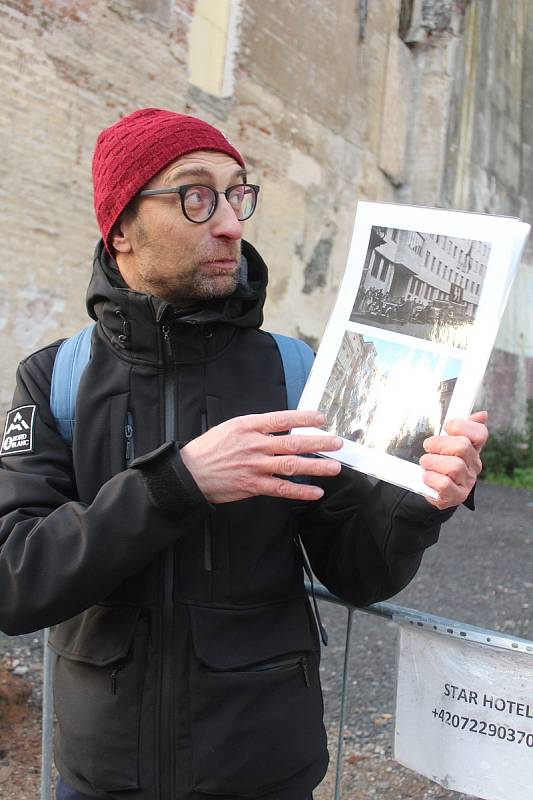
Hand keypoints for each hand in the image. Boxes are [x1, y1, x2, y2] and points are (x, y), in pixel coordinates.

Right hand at [180, 410, 342, 503]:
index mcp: (248, 426)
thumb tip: (281, 427)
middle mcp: (254, 445)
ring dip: (316, 467)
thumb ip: (256, 427)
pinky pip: (281, 489)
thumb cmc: (209, 449)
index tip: (321, 419)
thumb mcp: (231, 428)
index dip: (303, 419)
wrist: (190, 473)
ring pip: (291, 465)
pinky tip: (315, 492)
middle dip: (318, 443)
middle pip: (293, 443)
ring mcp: (255, 466)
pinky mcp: (253, 485)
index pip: (282, 419)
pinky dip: (300, 491)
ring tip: (334, 467)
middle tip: (337, 443)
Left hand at [419, 411, 487, 509]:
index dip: (462, 426)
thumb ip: (463, 427)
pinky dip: (431, 478)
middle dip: (440, 444)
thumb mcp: (449, 442)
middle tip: (428, 446)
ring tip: (425, 463)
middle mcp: (474, 465)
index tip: (447, 427)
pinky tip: (427, 476)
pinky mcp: (456, 496)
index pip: (480, 433)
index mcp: (474, 449)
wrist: (432, 488)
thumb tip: (483, 414)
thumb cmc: (441, 460)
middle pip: (462, 446)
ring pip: (453, 466)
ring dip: (432, 462)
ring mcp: (466, 482)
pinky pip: (445, 484)